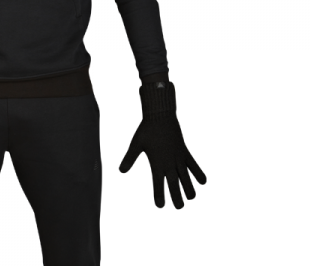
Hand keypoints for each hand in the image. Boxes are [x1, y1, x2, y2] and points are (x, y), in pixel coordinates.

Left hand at [119, 82, 206, 208]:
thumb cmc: (146, 129)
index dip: (159, 195)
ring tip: (191, 198)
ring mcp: (178, 157)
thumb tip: (120, 170)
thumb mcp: (136, 144)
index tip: (160, 206)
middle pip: (175, 184)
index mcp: (156, 163)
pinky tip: (203, 182)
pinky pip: (193, 164)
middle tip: (179, 208)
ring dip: (189, 188)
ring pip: (186, 177)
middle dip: (177, 197)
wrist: (160, 116)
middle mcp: (169, 162)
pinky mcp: (184, 151)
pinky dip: (198, 173)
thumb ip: (129, 158)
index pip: (157, 183)